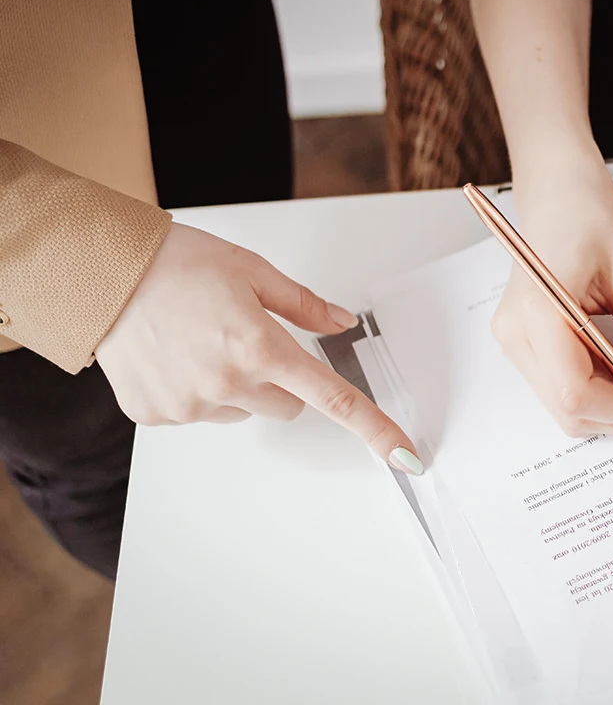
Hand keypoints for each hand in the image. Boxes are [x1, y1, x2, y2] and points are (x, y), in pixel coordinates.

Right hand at [95, 223, 421, 473]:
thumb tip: (343, 323)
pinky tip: (175, 356)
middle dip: (279, 378)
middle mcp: (227, 383)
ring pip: (245, 411)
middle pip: (288, 406)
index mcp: (259, 346)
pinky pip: (202, 414)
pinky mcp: (158, 416)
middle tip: (245, 338)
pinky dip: (197, 391)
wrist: (101, 275)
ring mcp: (190, 405)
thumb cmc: (177, 264)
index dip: (374, 428)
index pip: (332, 397)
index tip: (404, 455)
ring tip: (201, 341)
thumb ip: (304, 305)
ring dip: (237, 385)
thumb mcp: (252, 272)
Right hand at [491, 155, 612, 446]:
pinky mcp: (525, 341)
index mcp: (537, 313)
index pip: (577, 394)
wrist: (558, 188)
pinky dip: (605, 381)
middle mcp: (515, 335)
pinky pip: (567, 381)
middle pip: (572, 409)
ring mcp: (515, 341)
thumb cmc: (591, 215)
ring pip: (570, 403)